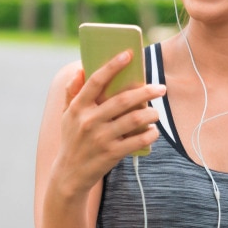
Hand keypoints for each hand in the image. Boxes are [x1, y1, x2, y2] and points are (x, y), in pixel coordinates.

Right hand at [54, 51, 164, 195]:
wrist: (69, 174)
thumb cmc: (71, 139)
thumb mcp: (67, 116)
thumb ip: (72, 93)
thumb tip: (79, 70)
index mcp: (77, 107)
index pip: (96, 81)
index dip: (112, 66)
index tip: (128, 54)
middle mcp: (89, 121)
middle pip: (122, 100)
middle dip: (145, 91)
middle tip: (160, 87)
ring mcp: (100, 138)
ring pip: (134, 120)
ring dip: (151, 114)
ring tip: (157, 112)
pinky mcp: (111, 154)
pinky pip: (137, 141)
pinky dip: (150, 135)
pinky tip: (154, 131)